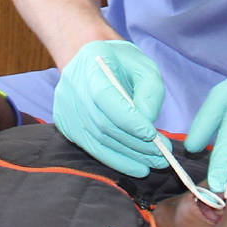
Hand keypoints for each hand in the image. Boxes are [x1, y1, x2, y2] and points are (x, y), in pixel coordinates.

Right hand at [53, 39, 164, 175]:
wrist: (92, 60)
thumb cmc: (122, 63)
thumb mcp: (144, 67)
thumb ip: (150, 92)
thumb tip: (147, 123)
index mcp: (90, 62)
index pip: (104, 96)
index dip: (127, 119)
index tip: (152, 135)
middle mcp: (71, 85)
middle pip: (101, 122)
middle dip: (134, 143)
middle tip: (161, 155)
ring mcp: (64, 106)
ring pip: (96, 140)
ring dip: (127, 155)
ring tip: (153, 162)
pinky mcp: (65, 123)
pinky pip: (91, 147)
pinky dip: (115, 159)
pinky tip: (135, 166)